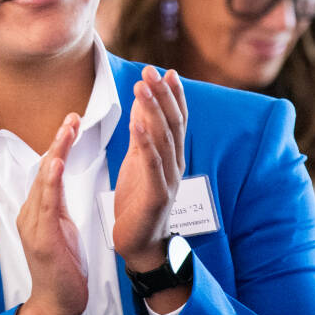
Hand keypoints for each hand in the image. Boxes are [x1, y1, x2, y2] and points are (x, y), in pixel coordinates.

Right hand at [11, 115, 87, 314]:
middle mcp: (30, 213)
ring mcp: (33, 225)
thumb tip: (57, 182)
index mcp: (36, 211)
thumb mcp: (62, 229)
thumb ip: (57, 205)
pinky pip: (45, 204)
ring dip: (56, 152)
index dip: (59, 145)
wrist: (57, 305)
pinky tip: (56, 163)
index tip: (72, 123)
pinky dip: (50, 181)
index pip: (48, 171)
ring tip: (67, 130)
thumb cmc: (62, 270)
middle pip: (43, 169)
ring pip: (43, 181)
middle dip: (58, 141)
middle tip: (72, 117)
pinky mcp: (41, 238)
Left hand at [112, 67, 187, 273]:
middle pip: (173, 124)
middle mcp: (175, 164)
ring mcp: (168, 180)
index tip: (166, 71)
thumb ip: (142, 132)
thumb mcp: (138, 160)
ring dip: (153, 111)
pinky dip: (145, 143)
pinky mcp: (156, 195)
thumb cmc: (138, 201)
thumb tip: (142, 102)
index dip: (173, 95)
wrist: (139, 244)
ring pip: (164, 139)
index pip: (177, 119)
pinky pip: (151, 165)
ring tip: (143, 88)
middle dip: (163, 96)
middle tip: (152, 71)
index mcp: (172, 156)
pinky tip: (138, 124)